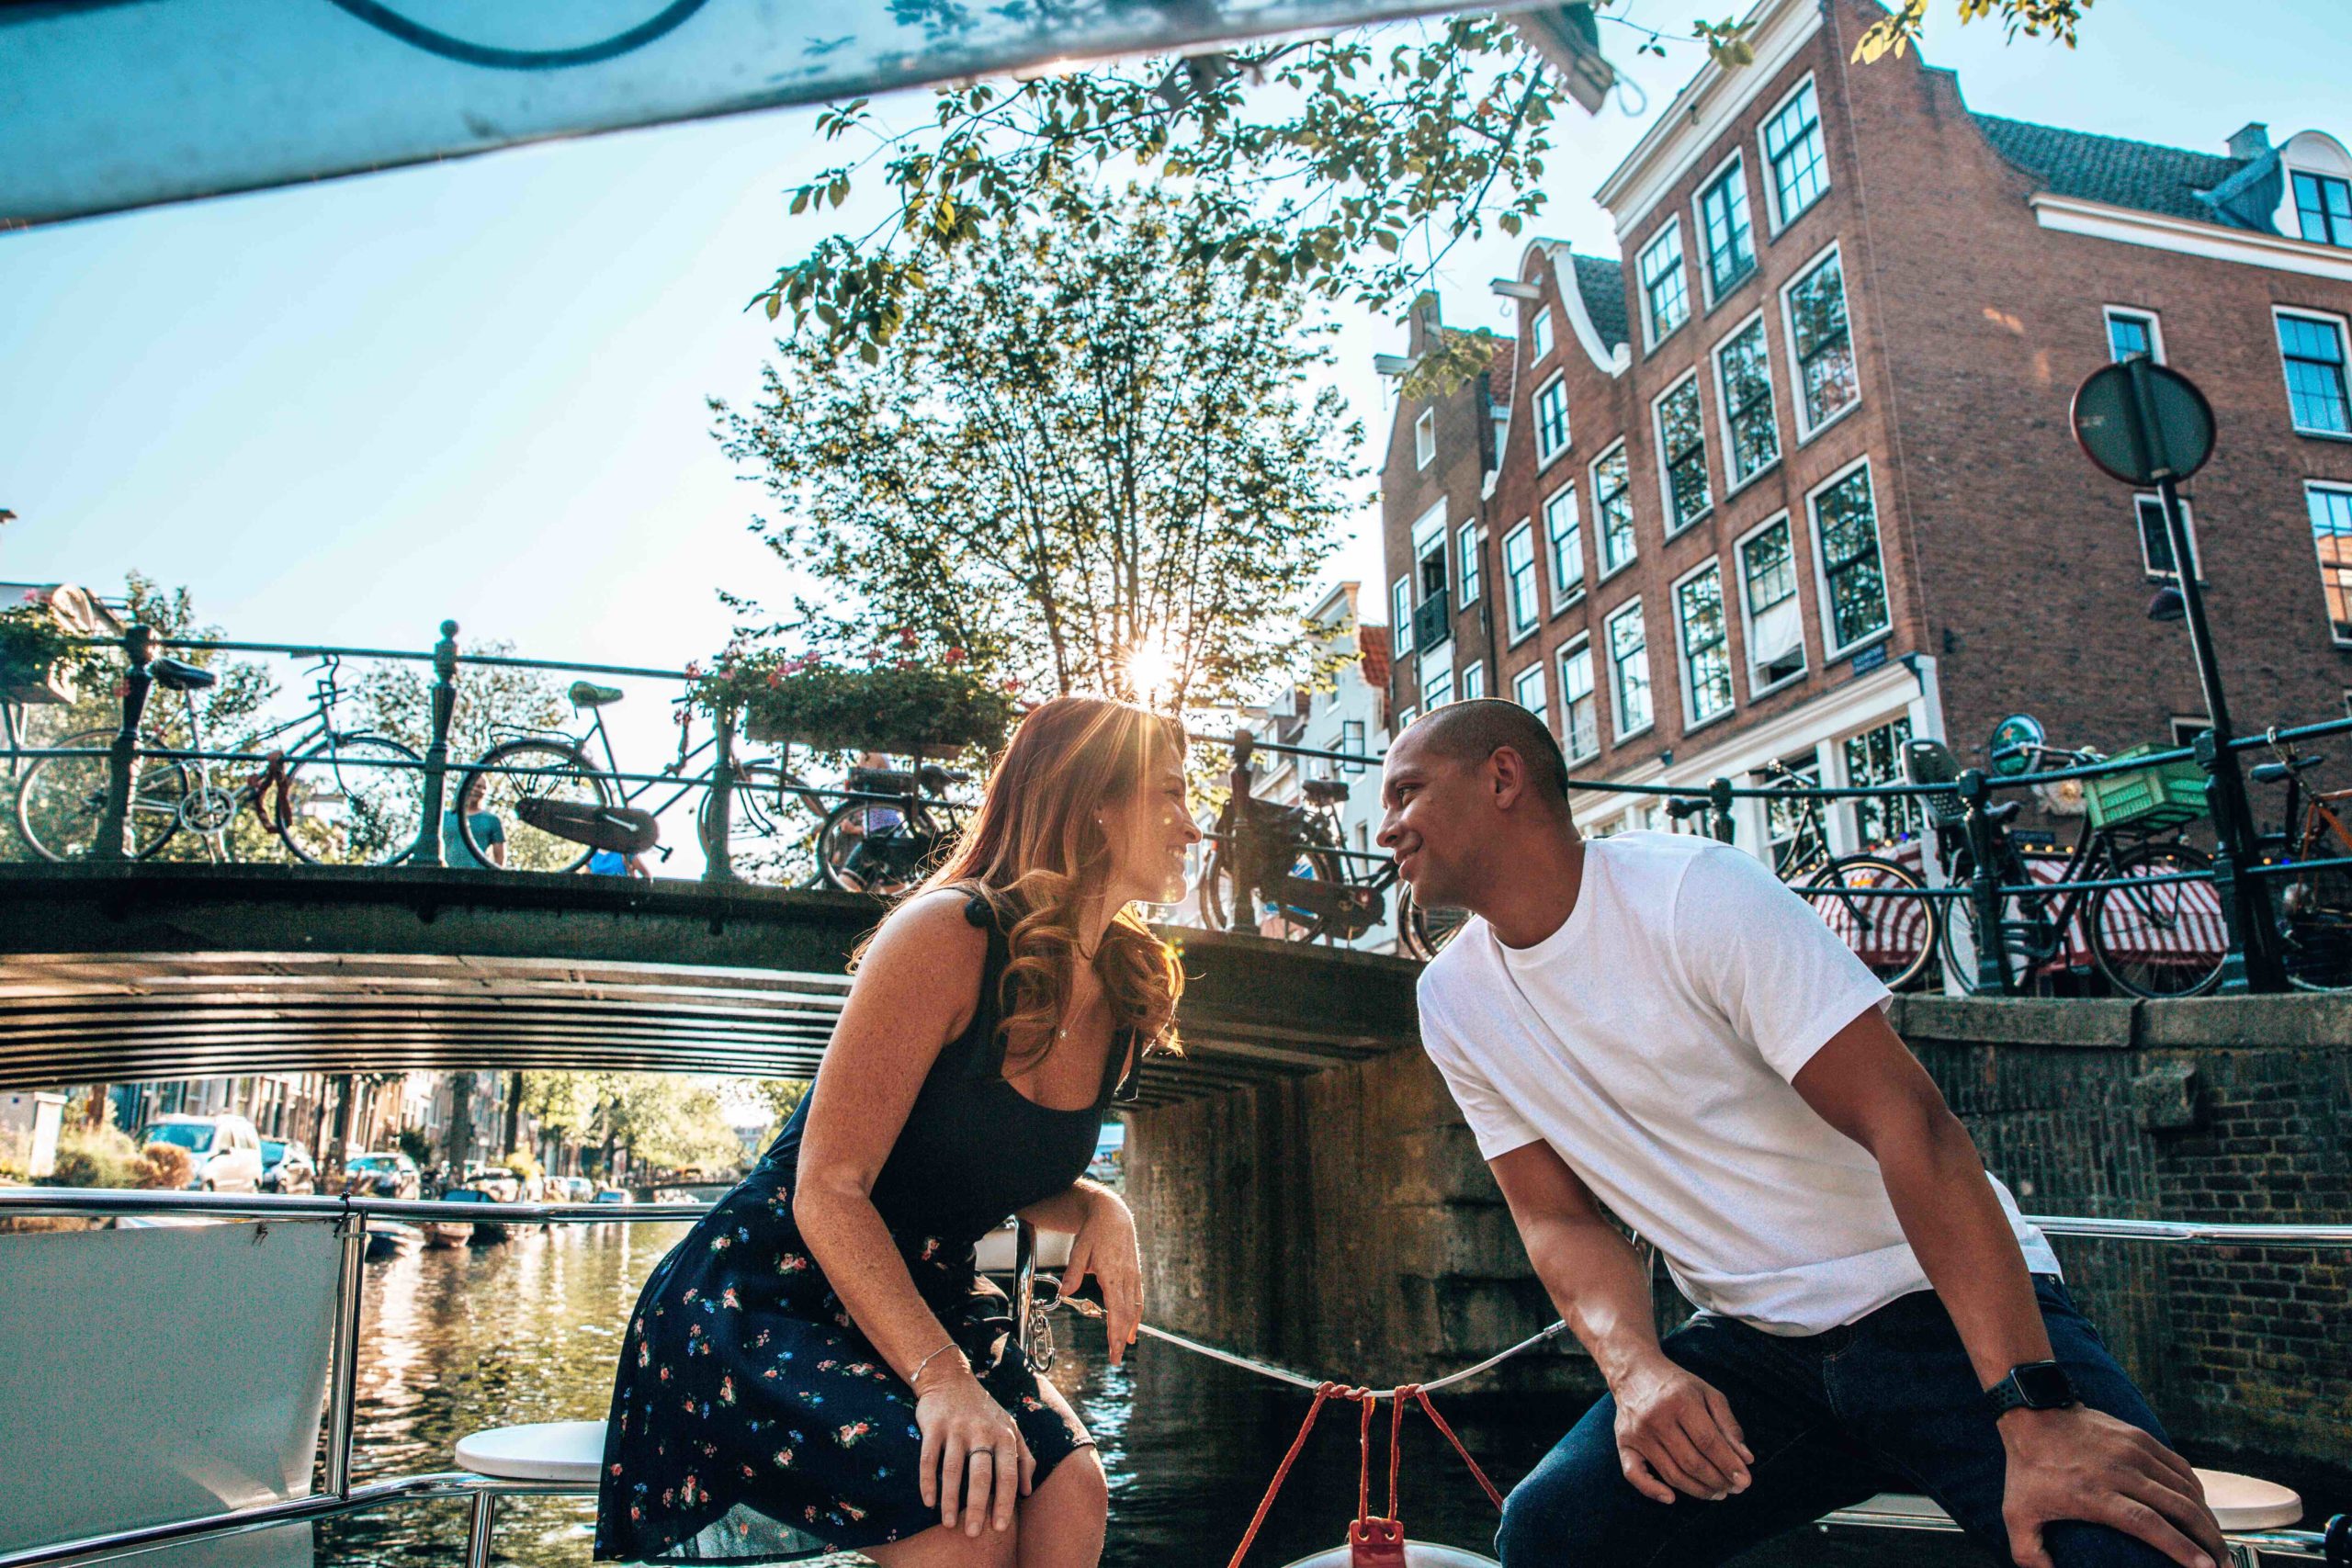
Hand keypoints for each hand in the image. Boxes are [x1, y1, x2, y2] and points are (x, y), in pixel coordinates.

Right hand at [914, 1365, 1034, 1536]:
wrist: (951, 1378)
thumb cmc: (985, 1411)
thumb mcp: (1011, 1428)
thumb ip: (1023, 1458)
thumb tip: (1027, 1491)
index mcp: (1004, 1435)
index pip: (1007, 1473)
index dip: (1004, 1501)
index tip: (999, 1527)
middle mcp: (982, 1432)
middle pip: (980, 1475)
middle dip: (977, 1506)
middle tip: (972, 1533)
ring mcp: (956, 1429)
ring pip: (953, 1469)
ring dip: (950, 1499)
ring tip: (949, 1523)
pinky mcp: (933, 1426)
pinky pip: (928, 1458)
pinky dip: (928, 1482)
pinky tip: (928, 1502)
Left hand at [1062, 1188, 1141, 1366]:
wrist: (1113, 1214)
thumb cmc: (1095, 1231)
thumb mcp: (1079, 1249)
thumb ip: (1073, 1272)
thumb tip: (1063, 1293)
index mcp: (1112, 1272)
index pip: (1116, 1310)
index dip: (1116, 1332)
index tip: (1114, 1350)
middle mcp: (1126, 1276)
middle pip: (1127, 1314)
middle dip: (1122, 1337)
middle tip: (1116, 1357)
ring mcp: (1133, 1275)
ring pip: (1135, 1307)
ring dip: (1131, 1328)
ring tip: (1126, 1345)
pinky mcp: (1134, 1273)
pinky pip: (1137, 1298)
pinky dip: (1135, 1315)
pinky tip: (1133, 1325)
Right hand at [1610, 1356, 1752, 1504]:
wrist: (1634, 1371)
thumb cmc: (1677, 1385)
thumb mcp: (1708, 1394)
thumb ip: (1728, 1425)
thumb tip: (1746, 1459)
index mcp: (1680, 1400)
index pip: (1708, 1442)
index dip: (1728, 1465)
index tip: (1745, 1481)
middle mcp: (1656, 1417)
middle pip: (1691, 1461)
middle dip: (1717, 1481)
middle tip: (1734, 1489)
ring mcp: (1638, 1433)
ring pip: (1671, 1473)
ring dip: (1697, 1490)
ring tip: (1717, 1493)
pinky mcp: (1624, 1443)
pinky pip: (1634, 1474)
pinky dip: (1652, 1490)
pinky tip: (1671, 1498)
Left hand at [1999, 1406, 2223, 1567]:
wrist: (2032, 1413)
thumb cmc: (2026, 1468)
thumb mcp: (2016, 1514)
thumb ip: (2029, 1553)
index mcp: (2093, 1493)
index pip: (2147, 1523)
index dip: (2180, 1547)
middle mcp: (2119, 1471)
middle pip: (2178, 1507)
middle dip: (2208, 1540)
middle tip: (2224, 1567)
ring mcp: (2133, 1450)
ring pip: (2185, 1488)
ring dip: (2209, 1518)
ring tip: (2220, 1545)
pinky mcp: (2140, 1437)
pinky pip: (2179, 1467)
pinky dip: (2197, 1491)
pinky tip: (2203, 1511)